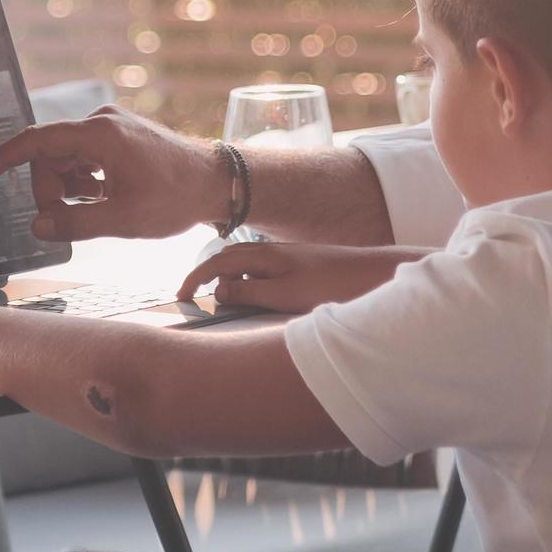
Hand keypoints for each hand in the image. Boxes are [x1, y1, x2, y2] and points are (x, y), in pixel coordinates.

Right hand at [0, 108, 228, 240]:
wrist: (217, 183)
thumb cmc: (176, 198)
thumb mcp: (124, 219)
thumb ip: (75, 224)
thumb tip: (38, 227)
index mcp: (100, 134)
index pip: (37, 142)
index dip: (4, 158)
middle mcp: (102, 122)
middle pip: (49, 156)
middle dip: (49, 191)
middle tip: (67, 221)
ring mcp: (111, 128)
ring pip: (65, 160)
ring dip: (68, 190)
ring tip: (95, 212)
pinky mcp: (118, 138)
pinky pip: (83, 159)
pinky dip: (83, 183)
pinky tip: (101, 202)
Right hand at [176, 239, 403, 312]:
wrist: (371, 274)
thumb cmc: (329, 285)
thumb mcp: (284, 295)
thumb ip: (248, 292)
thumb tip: (217, 290)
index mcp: (263, 255)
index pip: (216, 262)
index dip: (194, 279)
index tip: (180, 297)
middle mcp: (271, 251)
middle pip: (227, 258)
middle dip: (207, 276)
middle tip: (194, 299)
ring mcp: (285, 256)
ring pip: (244, 263)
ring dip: (228, 278)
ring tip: (221, 300)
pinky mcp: (298, 265)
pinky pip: (261, 269)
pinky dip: (247, 280)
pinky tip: (256, 296)